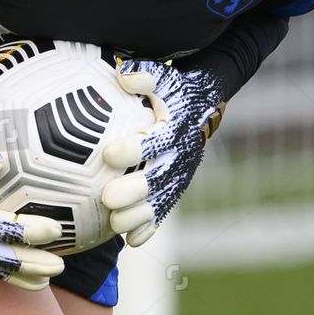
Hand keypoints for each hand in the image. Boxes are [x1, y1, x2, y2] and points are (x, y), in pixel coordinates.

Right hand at [0, 133, 64, 289]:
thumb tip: (2, 163)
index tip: (55, 229)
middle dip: (30, 263)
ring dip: (20, 275)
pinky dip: (5, 272)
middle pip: (0, 257)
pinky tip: (26, 276)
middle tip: (60, 266)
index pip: (1, 227)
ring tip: (47, 281)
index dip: (28, 231)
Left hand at [99, 59, 225, 246]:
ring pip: (160, 200)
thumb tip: (123, 73)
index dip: (133, 148)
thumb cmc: (174, 90)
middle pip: (157, 177)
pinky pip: (164, 210)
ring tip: (114, 225)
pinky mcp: (177, 187)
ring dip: (138, 215)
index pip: (153, 140)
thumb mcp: (164, 79)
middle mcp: (179, 154)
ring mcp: (179, 174)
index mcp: (173, 128)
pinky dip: (150, 226)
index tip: (108, 154)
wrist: (206, 104)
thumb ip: (144, 75)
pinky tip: (132, 241)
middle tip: (107, 198)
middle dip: (133, 190)